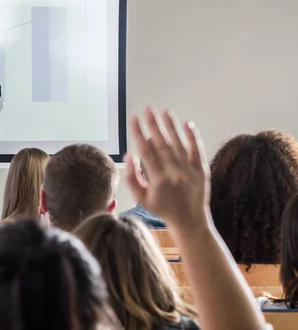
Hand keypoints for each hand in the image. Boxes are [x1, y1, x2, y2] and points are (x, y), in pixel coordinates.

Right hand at [126, 108, 210, 234]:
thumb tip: (129, 156)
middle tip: (147, 109)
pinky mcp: (201, 169)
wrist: (189, 220)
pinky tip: (186, 123)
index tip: (134, 119)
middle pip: (161, 143)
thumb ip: (132, 178)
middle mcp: (174, 172)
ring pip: (178, 143)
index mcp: (157, 179)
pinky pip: (196, 149)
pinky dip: (192, 135)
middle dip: (153, 124)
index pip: (146, 151)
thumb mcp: (141, 198)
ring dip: (171, 126)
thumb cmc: (162, 209)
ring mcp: (189, 169)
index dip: (139, 133)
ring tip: (164, 111)